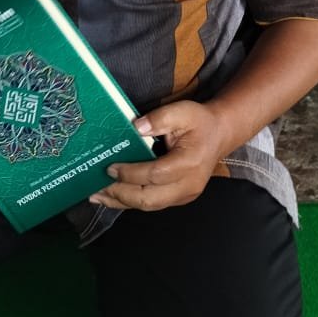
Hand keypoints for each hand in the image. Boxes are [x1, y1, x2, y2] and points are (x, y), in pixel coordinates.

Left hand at [90, 100, 229, 211]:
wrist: (219, 135)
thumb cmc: (200, 122)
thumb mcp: (182, 111)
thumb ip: (159, 118)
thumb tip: (134, 127)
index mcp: (189, 162)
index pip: (155, 174)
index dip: (130, 173)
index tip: (109, 167)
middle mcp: (188, 184)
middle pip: (150, 198)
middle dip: (121, 193)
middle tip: (97, 186)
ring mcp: (185, 195)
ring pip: (150, 205)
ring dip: (122, 202)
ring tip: (97, 196)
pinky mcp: (180, 198)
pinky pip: (153, 204)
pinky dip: (131, 202)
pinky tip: (114, 197)